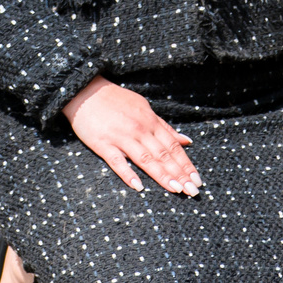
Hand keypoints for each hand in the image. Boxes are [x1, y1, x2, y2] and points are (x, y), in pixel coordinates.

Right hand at [62, 78, 202, 195]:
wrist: (85, 91)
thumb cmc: (116, 100)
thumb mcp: (144, 108)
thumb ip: (165, 126)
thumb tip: (186, 140)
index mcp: (150, 121)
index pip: (173, 146)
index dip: (186, 164)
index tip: (197, 180)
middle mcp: (139, 129)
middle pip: (163, 155)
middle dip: (180, 174)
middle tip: (193, 191)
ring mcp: (121, 137)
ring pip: (145, 159)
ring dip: (162, 176)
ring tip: (176, 190)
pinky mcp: (103, 144)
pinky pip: (117, 161)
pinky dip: (128, 174)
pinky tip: (139, 186)